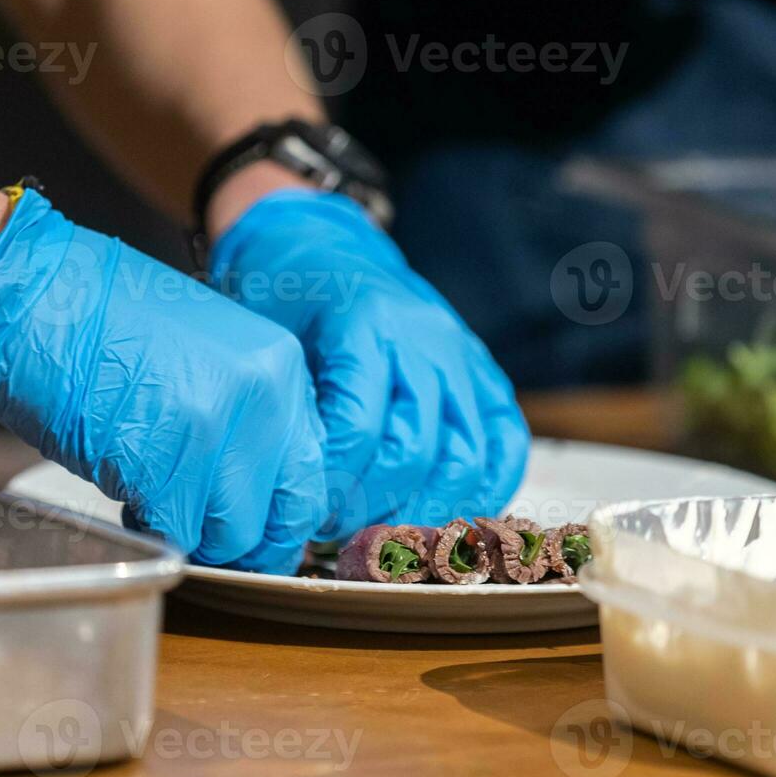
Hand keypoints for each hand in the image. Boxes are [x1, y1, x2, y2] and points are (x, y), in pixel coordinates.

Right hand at [0, 190, 326, 572]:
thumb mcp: (207, 349)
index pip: (311, 469)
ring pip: (230, 533)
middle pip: (286, 512)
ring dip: (194, 532)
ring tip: (155, 501)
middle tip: (207, 534)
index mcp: (280, 367)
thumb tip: (252, 476)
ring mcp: (214, 434)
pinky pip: (174, 534)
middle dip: (247, 536)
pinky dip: (151, 531)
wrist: (28, 289)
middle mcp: (262, 400)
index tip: (251, 520)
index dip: (279, 507)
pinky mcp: (161, 467)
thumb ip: (243, 408)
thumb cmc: (98, 312)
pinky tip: (126, 500)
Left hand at [209, 191, 529, 540]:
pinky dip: (486, 488)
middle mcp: (425, 339)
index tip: (306, 510)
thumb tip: (294, 492)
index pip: (360, 426)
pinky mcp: (484, 373)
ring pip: (466, 455)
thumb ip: (290, 405)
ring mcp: (462, 356)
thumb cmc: (286, 292)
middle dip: (375, 506)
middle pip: (417, 449)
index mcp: (366, 323)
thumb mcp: (270, 335)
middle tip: (340, 533)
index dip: (335, 482)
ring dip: (427, 508)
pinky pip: (506, 441)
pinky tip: (450, 513)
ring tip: (388, 533)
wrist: (322, 243)